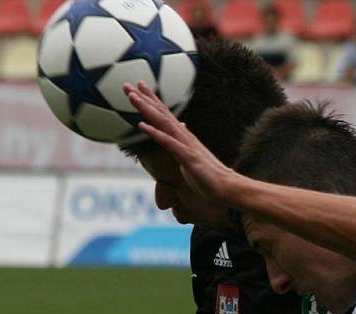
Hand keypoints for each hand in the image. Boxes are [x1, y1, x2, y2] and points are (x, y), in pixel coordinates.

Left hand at [124, 82, 241, 214]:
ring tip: (132, 97)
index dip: (152, 101)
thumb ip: (183, 148)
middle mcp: (185, 136)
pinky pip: (168, 143)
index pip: (166, 115)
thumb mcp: (192, 160)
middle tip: (128, 84)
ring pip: (164, 123)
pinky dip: (155, 133)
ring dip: (147, 109)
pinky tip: (142, 125)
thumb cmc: (210, 178)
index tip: (138, 89)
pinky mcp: (188, 157)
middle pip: (162, 113)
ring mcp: (187, 145)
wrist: (228, 187)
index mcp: (185, 138)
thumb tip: (180, 136)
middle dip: (145, 98)